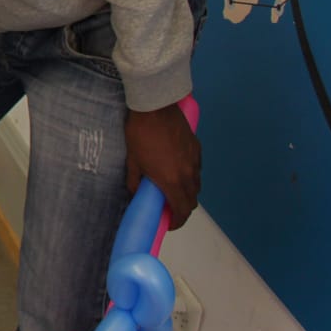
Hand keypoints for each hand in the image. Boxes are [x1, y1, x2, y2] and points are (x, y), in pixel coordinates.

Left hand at [125, 102, 200, 228]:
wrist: (155, 108)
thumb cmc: (140, 134)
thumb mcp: (133, 161)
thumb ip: (135, 182)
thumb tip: (136, 194)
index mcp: (172, 181)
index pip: (182, 210)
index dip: (177, 221)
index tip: (170, 223)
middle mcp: (188, 175)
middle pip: (192, 201)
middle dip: (182, 208)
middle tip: (169, 208)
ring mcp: (195, 161)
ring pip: (196, 185)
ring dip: (187, 192)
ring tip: (172, 188)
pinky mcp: (197, 149)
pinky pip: (197, 169)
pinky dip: (190, 175)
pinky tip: (177, 168)